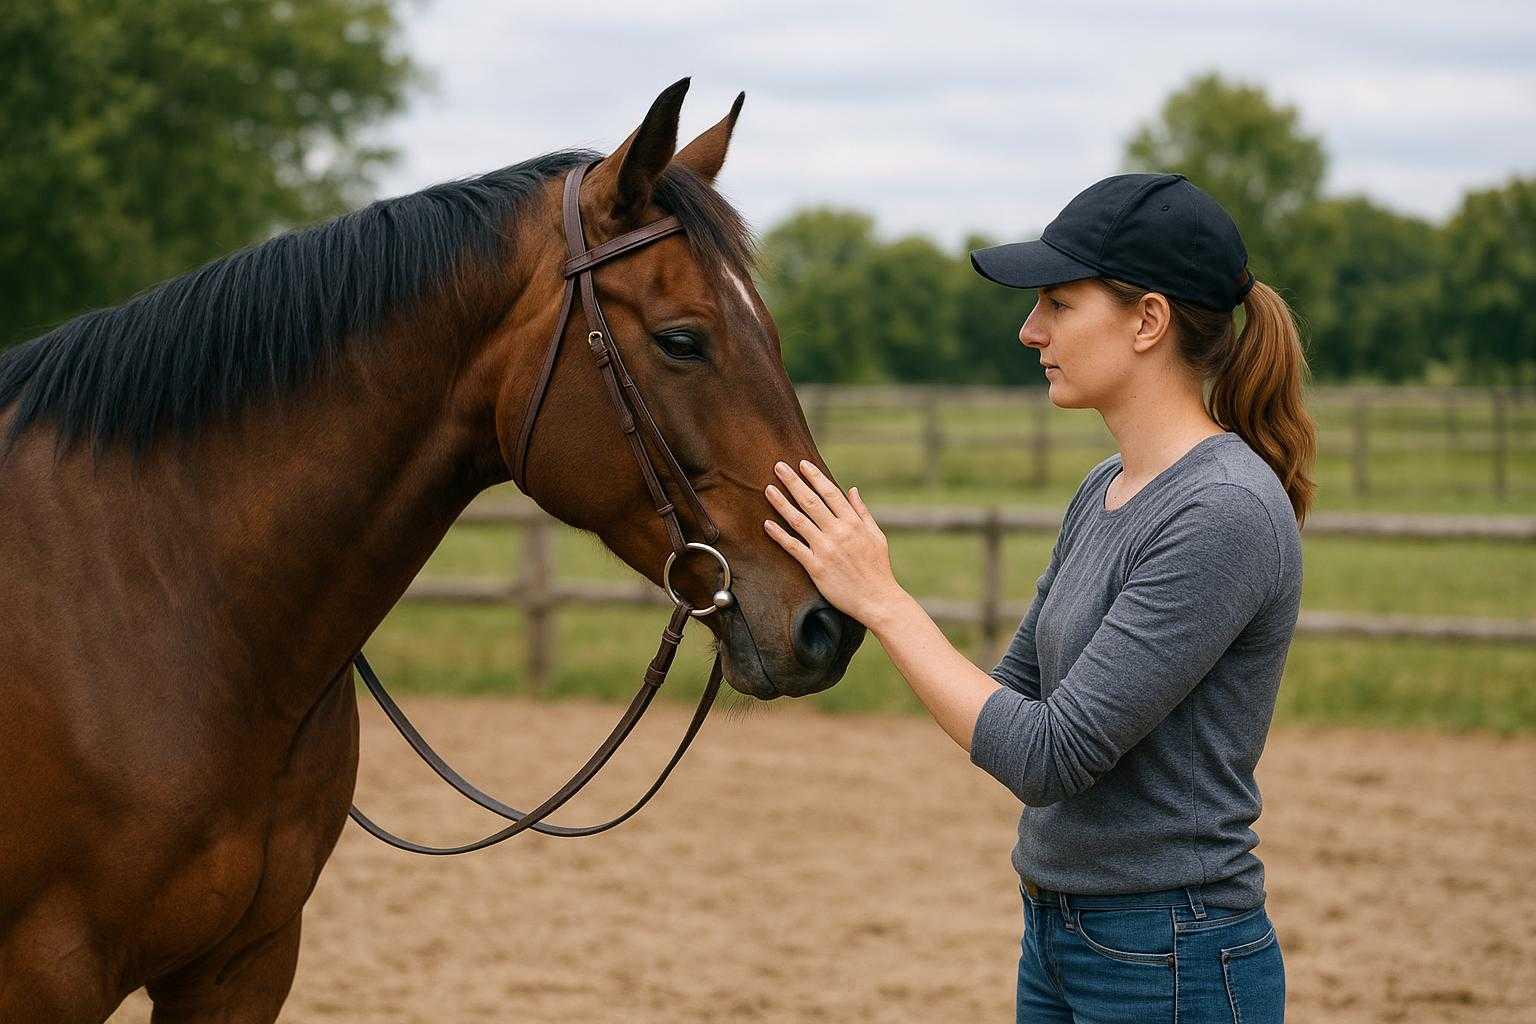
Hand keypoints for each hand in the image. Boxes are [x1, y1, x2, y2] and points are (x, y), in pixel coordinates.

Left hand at [762, 459, 903, 626]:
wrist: (877, 600)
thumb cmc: (879, 569)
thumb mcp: (877, 536)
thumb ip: (862, 512)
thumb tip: (852, 489)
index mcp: (854, 523)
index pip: (831, 493)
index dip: (815, 477)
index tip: (802, 464)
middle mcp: (838, 532)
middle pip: (811, 501)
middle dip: (793, 482)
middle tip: (778, 466)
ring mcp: (826, 549)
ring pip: (799, 521)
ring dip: (781, 503)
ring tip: (768, 489)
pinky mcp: (816, 567)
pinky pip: (794, 547)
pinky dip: (780, 535)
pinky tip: (767, 524)